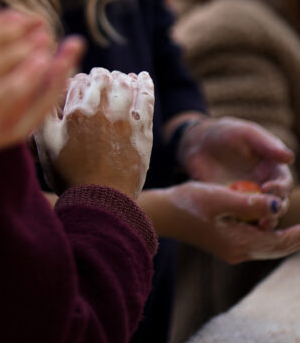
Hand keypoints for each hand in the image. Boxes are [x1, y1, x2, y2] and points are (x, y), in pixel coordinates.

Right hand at [36, 68, 154, 199]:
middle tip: (98, 80)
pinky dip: (144, 84)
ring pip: (124, 83)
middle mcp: (100, 110)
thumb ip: (43, 114)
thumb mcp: (45, 144)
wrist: (102, 202)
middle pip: (101, 78)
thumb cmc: (69, 175)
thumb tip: (45, 90)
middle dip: (98, 76)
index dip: (77, 81)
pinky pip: (146, 97)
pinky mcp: (142, 130)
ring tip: (118, 79)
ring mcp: (124, 119)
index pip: (78, 81)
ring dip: (119, 78)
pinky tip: (142, 77)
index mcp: (75, 112)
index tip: (79, 87)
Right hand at [161, 181, 299, 262]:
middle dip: (293, 239)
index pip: (278, 242)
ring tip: (295, 228)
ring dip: (281, 237)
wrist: (163, 214)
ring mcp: (231, 250)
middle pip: (275, 248)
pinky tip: (268, 222)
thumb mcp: (218, 197)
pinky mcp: (225, 244)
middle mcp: (238, 251)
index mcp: (239, 242)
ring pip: (266, 246)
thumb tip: (275, 205)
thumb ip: (248, 202)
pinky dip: (266, 233)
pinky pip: (255, 242)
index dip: (297, 235)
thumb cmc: (187, 202)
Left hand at [178, 117, 293, 218]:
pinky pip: (242, 219)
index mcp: (273, 168)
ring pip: (262, 215)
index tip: (268, 188)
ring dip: (263, 221)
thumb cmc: (225, 133)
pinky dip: (244, 225)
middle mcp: (265, 186)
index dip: (280, 187)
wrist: (198, 144)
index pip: (285, 182)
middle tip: (266, 214)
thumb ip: (266, 144)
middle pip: (278, 203)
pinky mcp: (233, 206)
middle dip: (274, 210)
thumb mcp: (245, 133)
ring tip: (258, 225)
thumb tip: (290, 157)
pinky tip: (239, 228)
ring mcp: (250, 198)